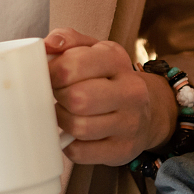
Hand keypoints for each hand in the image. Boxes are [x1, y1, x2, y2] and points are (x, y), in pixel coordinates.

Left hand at [44, 30, 173, 166]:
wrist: (146, 112)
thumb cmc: (107, 79)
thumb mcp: (93, 51)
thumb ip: (68, 40)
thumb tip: (48, 45)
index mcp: (117, 59)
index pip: (72, 65)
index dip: (50, 73)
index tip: (49, 77)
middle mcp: (130, 90)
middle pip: (77, 98)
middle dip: (58, 98)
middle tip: (58, 96)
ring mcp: (130, 122)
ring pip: (79, 127)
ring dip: (62, 122)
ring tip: (65, 114)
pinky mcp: (123, 149)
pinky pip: (81, 152)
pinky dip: (69, 145)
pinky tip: (72, 136)